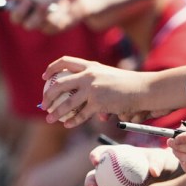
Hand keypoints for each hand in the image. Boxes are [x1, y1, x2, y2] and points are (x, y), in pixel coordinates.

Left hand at [40, 57, 174, 125]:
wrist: (142, 89)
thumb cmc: (126, 84)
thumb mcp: (107, 77)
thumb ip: (93, 84)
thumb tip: (83, 99)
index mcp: (90, 66)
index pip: (65, 61)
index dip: (52, 68)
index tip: (44, 77)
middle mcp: (89, 75)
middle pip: (60, 83)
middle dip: (48, 94)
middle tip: (43, 103)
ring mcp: (93, 89)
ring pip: (67, 102)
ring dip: (56, 112)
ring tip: (49, 118)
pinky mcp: (98, 103)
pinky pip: (81, 114)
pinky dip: (72, 121)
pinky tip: (67, 124)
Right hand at [84, 145, 181, 185]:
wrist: (170, 179)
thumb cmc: (164, 163)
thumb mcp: (163, 159)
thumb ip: (158, 162)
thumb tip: (153, 171)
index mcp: (118, 155)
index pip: (102, 153)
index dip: (95, 156)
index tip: (96, 161)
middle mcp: (113, 170)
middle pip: (96, 175)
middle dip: (90, 181)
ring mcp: (116, 185)